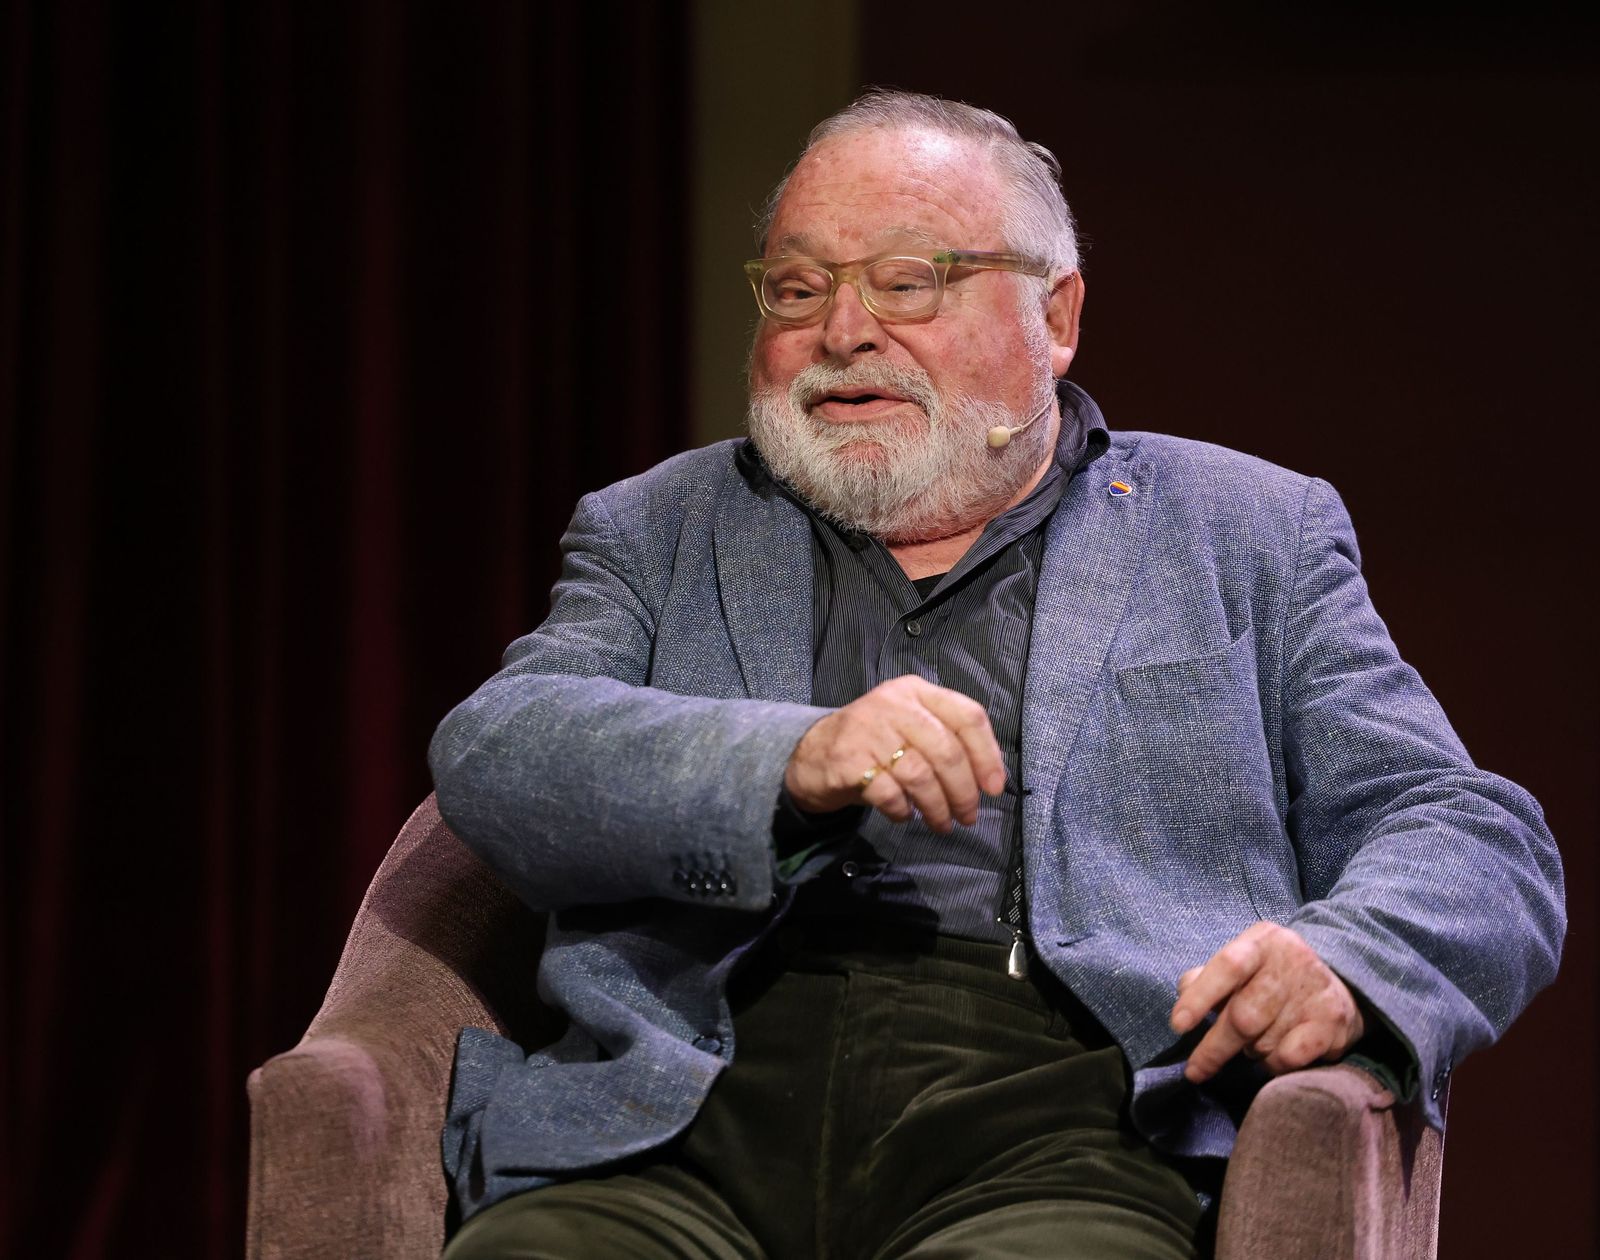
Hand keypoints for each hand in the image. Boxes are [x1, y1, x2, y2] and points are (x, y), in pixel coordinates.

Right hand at [784, 675, 1005, 831]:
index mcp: (916, 691)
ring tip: (941, 823)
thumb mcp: (909, 726)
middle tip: (968, 816)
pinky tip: (904, 815)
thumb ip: (945, 740)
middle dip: (963, 792)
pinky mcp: (848, 759)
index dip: (988, 755)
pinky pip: (889, 793)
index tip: (994, 788)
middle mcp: (893, 704)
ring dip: (937, 808)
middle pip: (946, 750)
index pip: (967, 716)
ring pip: (920, 775)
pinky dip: (903, 811)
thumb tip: (988, 779)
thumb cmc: (872, 743)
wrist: (812, 753)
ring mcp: (868, 730)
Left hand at [1169, 921, 1364, 1082]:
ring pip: (1263, 1041)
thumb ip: (1207, 977)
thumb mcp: (1241, 962)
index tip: (1178, 1026)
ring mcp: (1316, 991)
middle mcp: (1292, 961)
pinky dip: (1273, 1065)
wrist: (1342, 981)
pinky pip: (1289, 1058)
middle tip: (1195, 1069)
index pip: (1227, 966)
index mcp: (1262, 941)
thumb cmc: (1272, 976)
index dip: (1200, 997)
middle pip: (1243, 1015)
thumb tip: (1184, 993)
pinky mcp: (1333, 1022)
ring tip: (1252, 1043)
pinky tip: (1274, 1056)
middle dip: (1214, 1047)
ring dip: (1249, 1052)